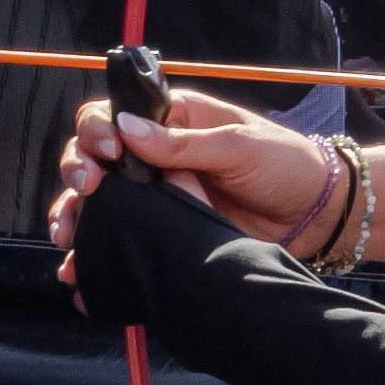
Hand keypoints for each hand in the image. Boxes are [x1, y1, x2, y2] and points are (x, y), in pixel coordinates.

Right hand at [50, 86, 334, 255]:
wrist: (316, 216)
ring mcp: (157, 195)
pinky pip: (121, 237)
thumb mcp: (238, 145)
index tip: (107, 151)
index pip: (114, 115)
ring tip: (67, 234)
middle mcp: (155, 156)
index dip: (98, 130)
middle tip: (86, 188)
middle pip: (94, 157)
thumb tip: (126, 130)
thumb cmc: (285, 165)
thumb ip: (182, 142)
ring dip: (73, 213)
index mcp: (172, 120)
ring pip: (98, 202)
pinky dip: (95, 252)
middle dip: (78, 169)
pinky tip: (78, 268)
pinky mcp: (164, 230)